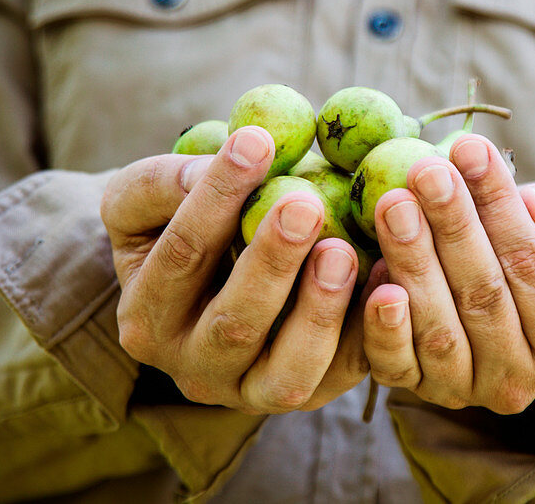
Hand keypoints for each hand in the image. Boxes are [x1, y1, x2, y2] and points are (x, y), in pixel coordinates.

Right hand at [100, 127, 370, 413]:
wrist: (210, 287)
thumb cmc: (176, 224)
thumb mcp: (149, 198)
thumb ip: (166, 181)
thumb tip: (219, 164)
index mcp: (147, 318)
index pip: (181, 255)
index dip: (216, 198)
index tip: (256, 140)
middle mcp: (194, 369)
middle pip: (234, 324)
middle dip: (272, 263)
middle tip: (306, 203)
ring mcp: (252, 392)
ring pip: (287, 372)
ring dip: (319, 310)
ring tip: (342, 250)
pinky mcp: (309, 394)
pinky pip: (343, 374)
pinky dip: (369, 333)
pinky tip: (387, 279)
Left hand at [362, 135, 534, 413]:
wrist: (511, 287)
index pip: (531, 265)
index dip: (500, 206)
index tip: (471, 149)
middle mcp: (520, 380)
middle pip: (482, 296)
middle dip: (451, 227)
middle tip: (425, 171)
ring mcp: (465, 390)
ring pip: (438, 328)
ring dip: (413, 261)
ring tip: (394, 203)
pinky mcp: (415, 388)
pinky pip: (395, 364)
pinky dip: (383, 327)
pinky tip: (377, 279)